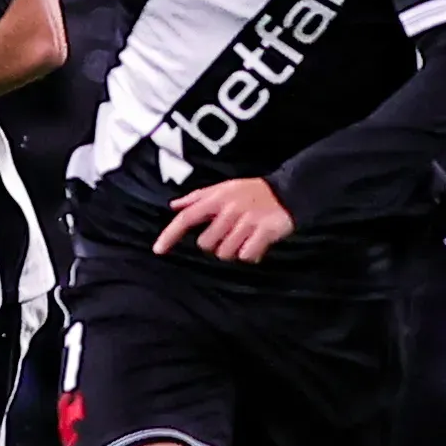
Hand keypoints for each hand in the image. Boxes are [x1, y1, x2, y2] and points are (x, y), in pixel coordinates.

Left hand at [154, 178, 294, 262]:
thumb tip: (173, 205)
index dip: (170, 234)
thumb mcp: (223, 188)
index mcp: (216, 198)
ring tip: (244, 237)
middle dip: (215, 243)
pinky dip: (251, 254)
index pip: (187, 217)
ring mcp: (247, 221)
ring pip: (226, 253)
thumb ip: (197, 198)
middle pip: (206, 244)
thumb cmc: (250, 192)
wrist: (288, 191)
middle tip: (230, 232)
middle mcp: (229, 209)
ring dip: (234, 250)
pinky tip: (256, 243)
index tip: (158, 250)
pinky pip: (247, 256)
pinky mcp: (264, 232)